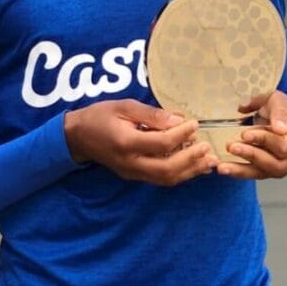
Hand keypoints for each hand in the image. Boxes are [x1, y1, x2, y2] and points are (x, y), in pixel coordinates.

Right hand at [64, 99, 218, 185]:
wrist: (77, 137)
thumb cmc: (100, 116)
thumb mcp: (124, 106)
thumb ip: (151, 114)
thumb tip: (178, 120)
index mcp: (126, 143)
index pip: (161, 143)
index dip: (182, 134)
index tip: (195, 123)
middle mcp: (130, 163)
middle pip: (167, 169)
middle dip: (191, 160)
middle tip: (208, 148)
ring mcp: (132, 173)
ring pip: (166, 179)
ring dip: (190, 172)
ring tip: (209, 162)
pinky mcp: (134, 176)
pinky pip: (160, 179)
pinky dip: (180, 174)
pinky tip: (195, 166)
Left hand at [217, 91, 286, 178]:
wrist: (274, 114)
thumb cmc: (277, 106)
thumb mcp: (278, 100)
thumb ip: (278, 111)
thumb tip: (279, 128)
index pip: (284, 146)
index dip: (264, 141)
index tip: (244, 134)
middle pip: (275, 163)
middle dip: (251, 155)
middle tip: (231, 146)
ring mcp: (285, 166)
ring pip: (264, 173)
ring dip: (241, 169)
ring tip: (223, 166)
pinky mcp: (271, 171)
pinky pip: (255, 174)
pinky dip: (239, 172)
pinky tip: (225, 168)